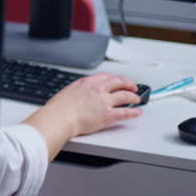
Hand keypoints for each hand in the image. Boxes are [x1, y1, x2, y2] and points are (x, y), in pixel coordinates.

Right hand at [24, 73, 143, 159]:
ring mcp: (104, 102)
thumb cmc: (58, 109)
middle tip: (132, 87)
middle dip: (128, 84)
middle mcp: (98, 89)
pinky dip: (134, 112)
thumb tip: (78, 95)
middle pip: (119, 83)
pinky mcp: (108, 115)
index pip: (106, 76)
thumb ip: (77, 91)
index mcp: (87, 83)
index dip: (115, 78)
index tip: (117, 80)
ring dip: (133, 97)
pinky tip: (137, 112)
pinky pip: (125, 112)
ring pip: (125, 96)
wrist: (59, 118)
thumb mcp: (67, 92)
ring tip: (137, 99)